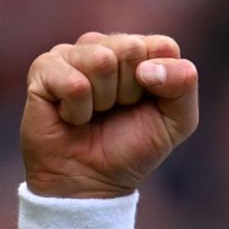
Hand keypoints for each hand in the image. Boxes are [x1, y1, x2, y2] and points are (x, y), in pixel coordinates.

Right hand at [22, 32, 198, 198]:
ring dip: (103, 100)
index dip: (159, 82)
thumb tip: (148, 67)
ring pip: (101, 60)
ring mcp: (71, 54)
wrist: (91, 182)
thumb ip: (184, 84)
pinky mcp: (43, 69)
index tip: (146, 104)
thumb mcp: (177, 121)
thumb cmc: (132, 148)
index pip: (162, 45)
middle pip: (131, 48)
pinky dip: (78, 110)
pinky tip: (71, 117)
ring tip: (93, 113)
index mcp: (140, 52)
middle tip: (116, 111)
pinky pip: (73, 82)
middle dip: (129, 91)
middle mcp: (105, 46)